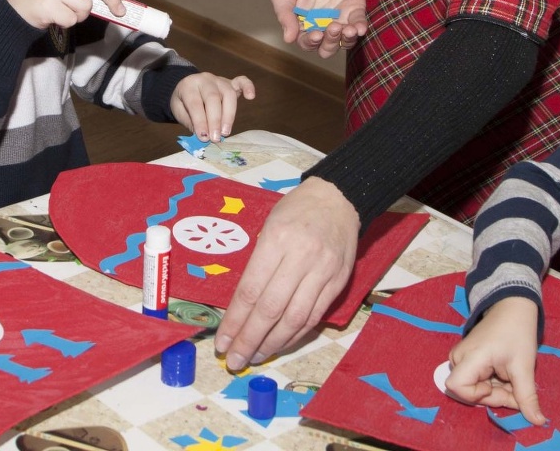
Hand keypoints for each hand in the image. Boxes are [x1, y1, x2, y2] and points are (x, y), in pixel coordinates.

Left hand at [170, 73, 255, 142]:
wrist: (187, 86)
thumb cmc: (184, 102)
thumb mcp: (179, 111)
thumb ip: (191, 122)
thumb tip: (204, 137)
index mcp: (189, 86)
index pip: (195, 103)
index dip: (200, 121)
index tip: (203, 137)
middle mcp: (205, 80)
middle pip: (213, 98)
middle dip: (215, 120)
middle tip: (215, 138)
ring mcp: (219, 80)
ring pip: (228, 94)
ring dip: (229, 115)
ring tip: (225, 132)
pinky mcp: (230, 82)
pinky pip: (241, 81)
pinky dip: (248, 87)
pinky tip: (251, 97)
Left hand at [214, 178, 358, 369]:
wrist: (338, 198)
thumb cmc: (295, 211)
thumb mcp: (268, 227)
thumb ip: (258, 265)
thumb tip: (240, 309)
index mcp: (277, 240)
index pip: (251, 290)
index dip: (234, 321)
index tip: (221, 342)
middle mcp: (301, 257)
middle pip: (271, 309)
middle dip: (250, 339)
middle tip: (234, 361)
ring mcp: (323, 271)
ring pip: (295, 319)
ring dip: (273, 343)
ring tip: (255, 357)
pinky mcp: (338, 282)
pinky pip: (315, 316)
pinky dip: (295, 335)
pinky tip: (280, 344)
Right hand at [270, 0, 367, 57]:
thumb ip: (285, 15)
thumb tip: (288, 39)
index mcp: (303, 26)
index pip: (308, 43)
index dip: (312, 42)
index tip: (315, 34)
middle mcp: (322, 26)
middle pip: (328, 47)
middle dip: (331, 43)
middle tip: (332, 29)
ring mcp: (339, 18)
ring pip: (346, 39)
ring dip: (347, 39)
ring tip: (348, 30)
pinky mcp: (354, 7)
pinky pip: (359, 21)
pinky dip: (360, 27)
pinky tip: (359, 28)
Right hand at [446, 296, 546, 424]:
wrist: (513, 307)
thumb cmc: (518, 333)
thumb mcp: (523, 367)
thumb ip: (526, 396)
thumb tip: (537, 422)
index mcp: (469, 357)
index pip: (456, 388)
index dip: (477, 396)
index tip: (498, 388)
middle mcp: (459, 358)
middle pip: (469, 392)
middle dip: (495, 396)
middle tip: (516, 389)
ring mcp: (461, 358)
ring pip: (474, 388)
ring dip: (496, 391)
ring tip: (514, 379)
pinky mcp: (468, 360)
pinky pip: (477, 381)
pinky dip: (494, 384)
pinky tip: (507, 375)